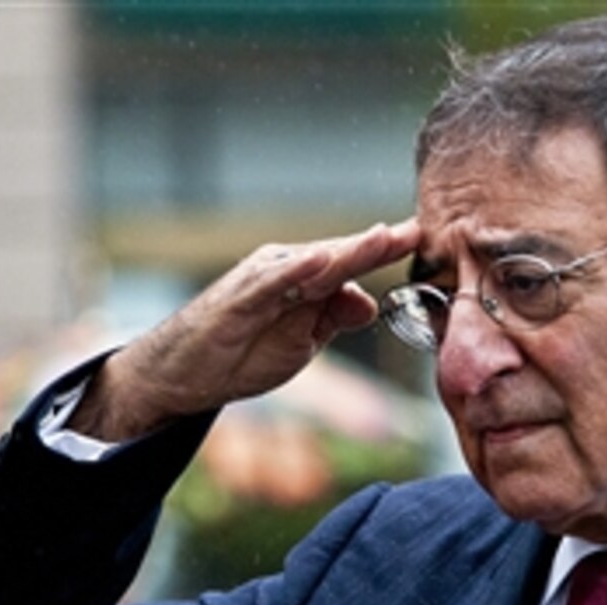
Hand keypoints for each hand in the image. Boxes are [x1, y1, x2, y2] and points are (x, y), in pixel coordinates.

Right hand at [68, 219, 421, 440]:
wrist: (183, 374)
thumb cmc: (241, 353)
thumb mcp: (301, 342)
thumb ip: (333, 317)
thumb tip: (368, 301)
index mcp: (302, 280)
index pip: (351, 262)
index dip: (386, 250)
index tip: (424, 237)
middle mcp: (284, 270)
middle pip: (339, 255)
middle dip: (378, 244)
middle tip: (416, 229)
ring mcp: (260, 281)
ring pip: (313, 263)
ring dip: (348, 250)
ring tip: (384, 237)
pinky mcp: (239, 298)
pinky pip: (272, 283)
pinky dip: (297, 271)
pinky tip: (323, 260)